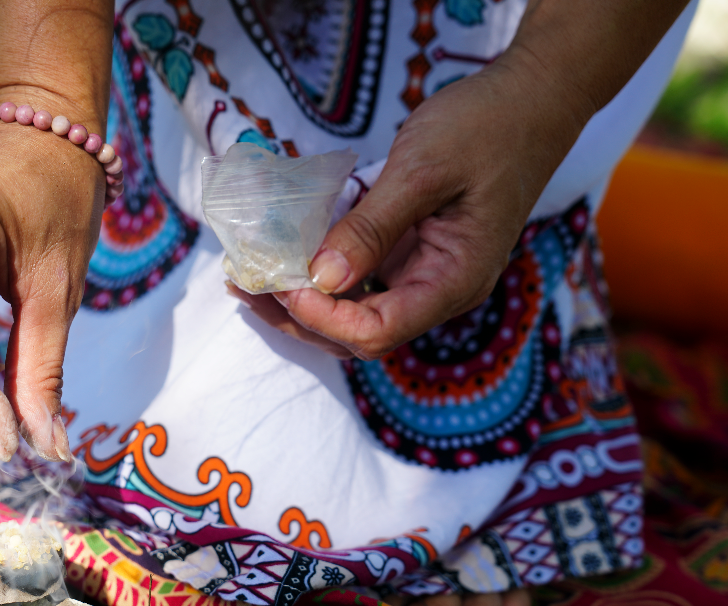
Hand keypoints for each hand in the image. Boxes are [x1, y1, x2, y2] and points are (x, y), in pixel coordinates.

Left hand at [233, 58, 584, 359]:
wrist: (531, 100)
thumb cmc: (487, 128)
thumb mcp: (422, 170)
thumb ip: (371, 228)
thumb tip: (321, 279)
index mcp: (454, 281)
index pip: (378, 332)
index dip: (324, 318)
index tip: (282, 282)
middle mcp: (439, 291)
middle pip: (358, 336)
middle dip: (298, 318)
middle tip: (243, 284)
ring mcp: (423, 276)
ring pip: (353, 316)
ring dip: (299, 305)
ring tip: (245, 281)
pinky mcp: (408, 256)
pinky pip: (357, 284)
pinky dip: (317, 278)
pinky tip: (281, 260)